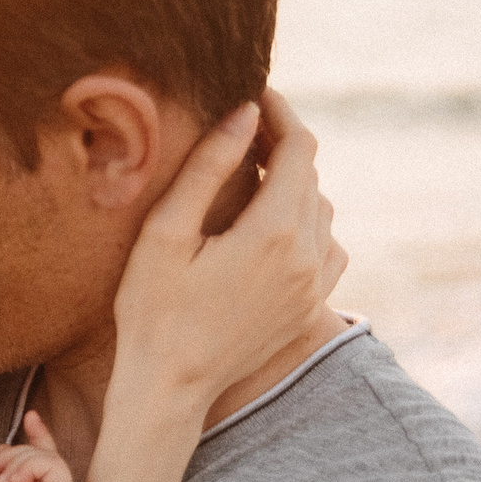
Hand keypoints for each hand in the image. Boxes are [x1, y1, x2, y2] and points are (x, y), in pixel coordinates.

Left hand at [0, 409, 76, 481]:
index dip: (41, 436)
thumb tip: (10, 441)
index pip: (47, 461)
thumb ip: (7, 462)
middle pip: (44, 455)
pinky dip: (26, 467)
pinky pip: (50, 464)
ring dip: (16, 462)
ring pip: (47, 457)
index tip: (30, 415)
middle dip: (15, 453)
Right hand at [111, 90, 345, 413]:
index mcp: (274, 232)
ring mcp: (315, 286)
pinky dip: (307, 224)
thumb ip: (209, 167)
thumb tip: (246, 113)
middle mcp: (307, 257)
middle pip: (310, 175)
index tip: (252, 93)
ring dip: (292, 184)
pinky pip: (328, 247)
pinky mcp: (311, 307)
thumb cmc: (152, 310)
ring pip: (322, 209)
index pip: (298, 147)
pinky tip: (270, 226)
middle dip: (279, 145)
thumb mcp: (166, 232)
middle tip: (239, 132)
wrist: (169, 388)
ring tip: (247, 177)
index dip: (279, 111)